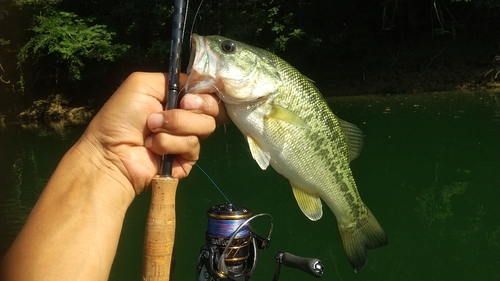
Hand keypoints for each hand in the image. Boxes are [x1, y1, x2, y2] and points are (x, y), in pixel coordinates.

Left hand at [77, 72, 225, 196]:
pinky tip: (153, 147)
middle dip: (193, 108)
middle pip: (212, 110)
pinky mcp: (187, 160)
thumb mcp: (142, 84)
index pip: (206, 92)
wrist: (111, 151)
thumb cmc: (121, 116)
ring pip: (204, 127)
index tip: (187, 97)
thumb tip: (201, 81)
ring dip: (175, 126)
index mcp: (177, 99)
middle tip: (174, 110)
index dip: (203, 93)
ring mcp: (187, 139)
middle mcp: (186, 118)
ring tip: (152, 131)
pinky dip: (170, 144)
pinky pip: (193, 147)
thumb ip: (173, 78)